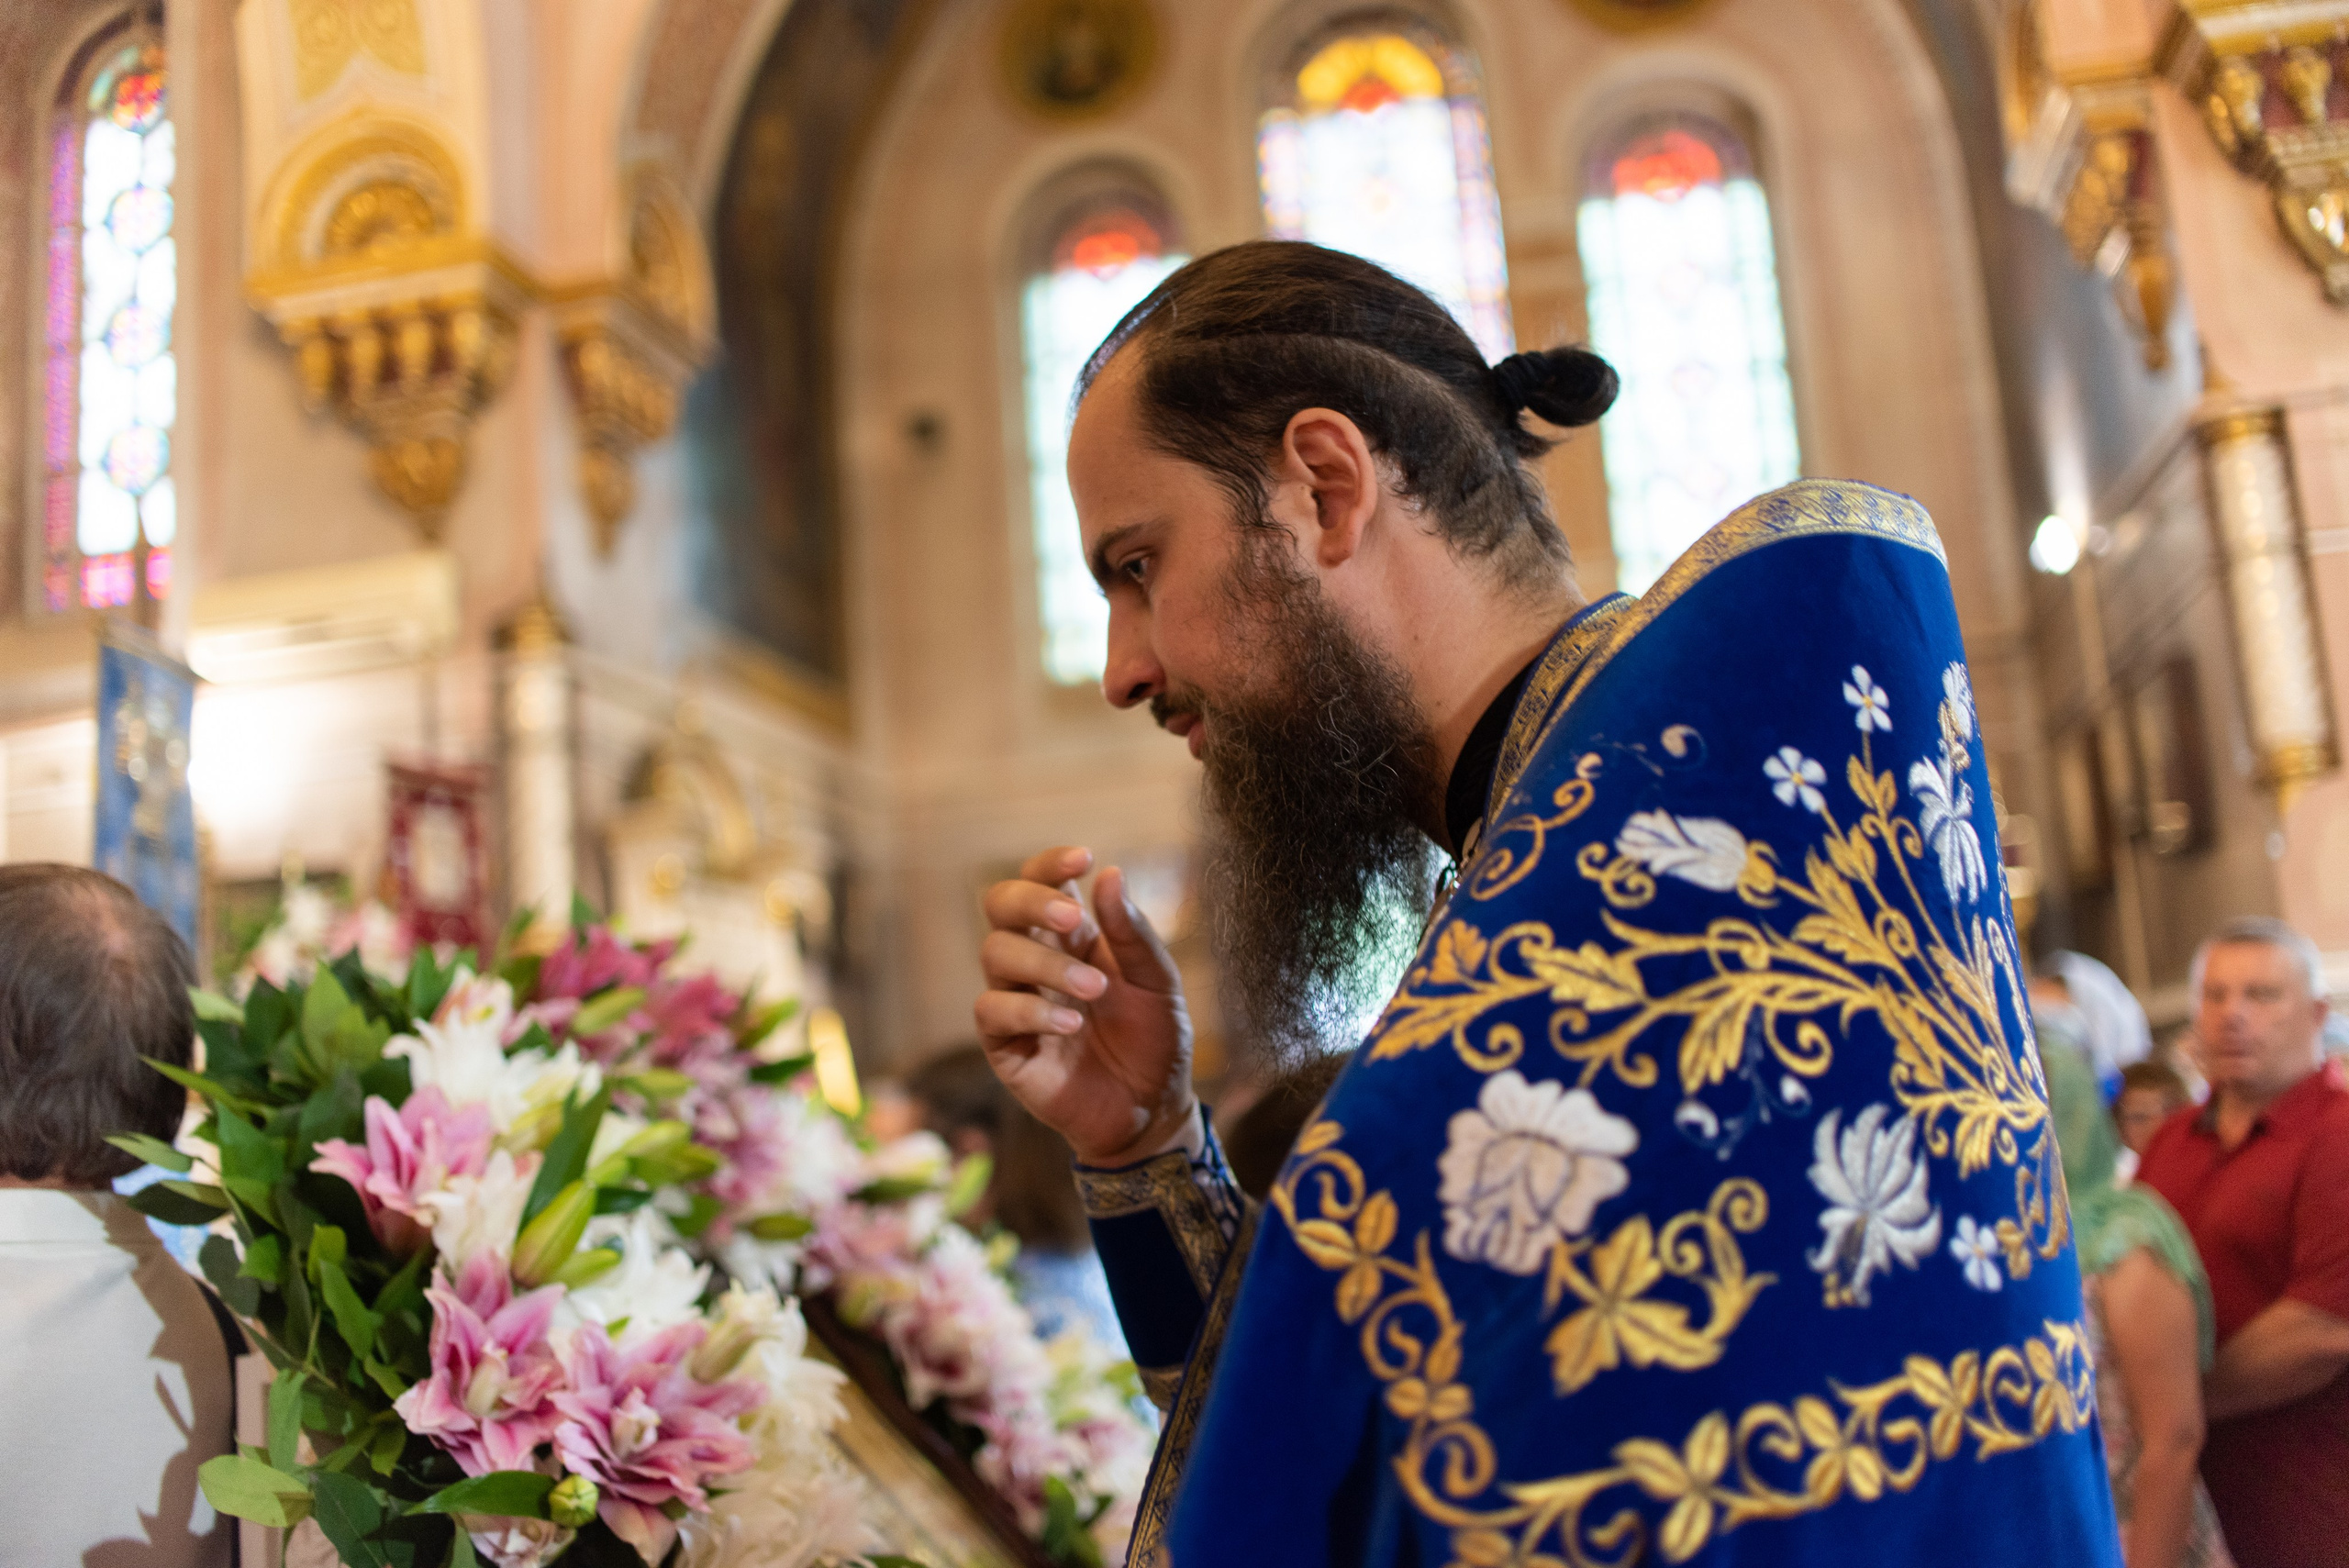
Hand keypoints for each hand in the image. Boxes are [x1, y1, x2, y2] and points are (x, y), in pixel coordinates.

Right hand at [973, 846, 1196, 1165]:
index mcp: (1073, 937)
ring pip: (995, 953)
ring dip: (1045, 964)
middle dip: (1032, 900)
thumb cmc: (1155, 1042)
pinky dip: (1029, 1009)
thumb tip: (1109, 874)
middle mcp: (1036, 960)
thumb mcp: (1157, 984)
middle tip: (1074, 920)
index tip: (1082, 859)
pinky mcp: (1004, 1044)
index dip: (1050, 864)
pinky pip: (992, 1010)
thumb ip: (1132, 934)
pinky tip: (1069, 1022)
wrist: (1151, 1111)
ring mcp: (1016, 1000)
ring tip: (1094, 991)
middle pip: (1000, 905)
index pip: (1041, 882)